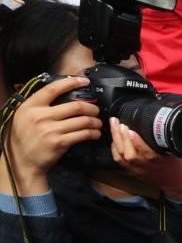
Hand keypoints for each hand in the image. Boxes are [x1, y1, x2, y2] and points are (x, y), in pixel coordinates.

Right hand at [3, 77, 101, 194]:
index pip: (53, 89)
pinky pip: (83, 134)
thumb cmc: (25, 137)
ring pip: (83, 121)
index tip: (84, 81)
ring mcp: (51, 129)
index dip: (71, 83)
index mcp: (31, 106)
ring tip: (97, 123)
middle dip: (91, 108)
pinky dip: (93, 133)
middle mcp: (41, 116)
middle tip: (96, 110)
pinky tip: (95, 133)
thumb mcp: (24, 116)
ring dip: (95, 121)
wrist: (23, 160)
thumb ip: (38, 105)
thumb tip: (59, 93)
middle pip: (75, 106)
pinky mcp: (60, 142)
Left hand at [109, 117, 181, 200]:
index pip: (145, 151)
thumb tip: (161, 124)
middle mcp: (145, 165)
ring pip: (121, 156)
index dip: (136, 141)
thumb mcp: (177, 151)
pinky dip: (114, 148)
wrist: (175, 182)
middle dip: (121, 136)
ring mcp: (137, 169)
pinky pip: (119, 160)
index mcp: (158, 160)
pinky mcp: (132, 171)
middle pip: (128, 153)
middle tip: (117, 122)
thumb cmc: (177, 165)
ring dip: (116, 140)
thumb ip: (168, 140)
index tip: (130, 129)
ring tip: (114, 126)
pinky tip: (114, 138)